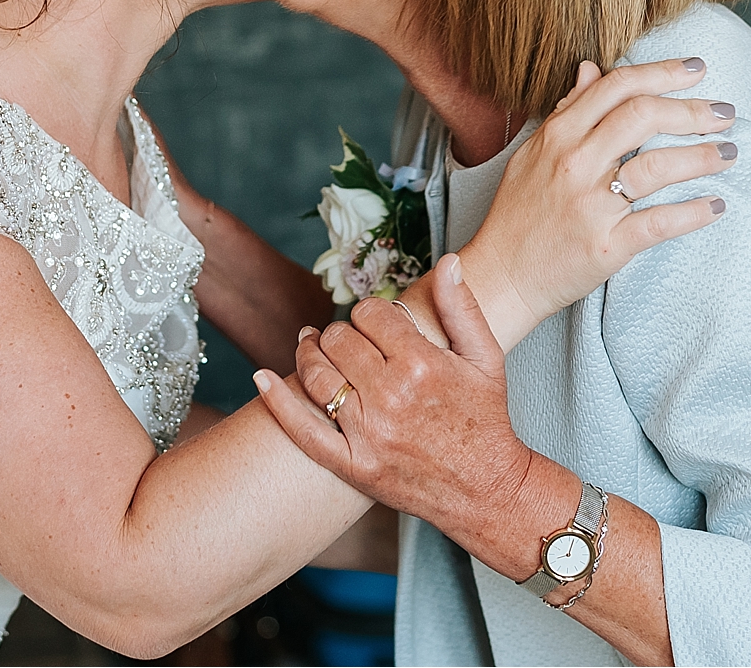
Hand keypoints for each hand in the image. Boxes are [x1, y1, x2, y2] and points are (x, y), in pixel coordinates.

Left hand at [255, 255, 535, 551]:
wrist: (487, 490)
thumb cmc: (486, 420)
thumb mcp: (486, 358)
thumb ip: (461, 307)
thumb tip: (447, 261)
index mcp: (423, 363)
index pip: (370, 313)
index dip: (370, 312)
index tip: (378, 323)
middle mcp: (391, 395)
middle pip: (339, 339)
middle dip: (341, 333)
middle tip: (349, 339)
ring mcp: (369, 432)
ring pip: (317, 375)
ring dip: (308, 354)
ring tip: (310, 347)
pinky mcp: (354, 465)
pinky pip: (305, 430)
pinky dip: (278, 402)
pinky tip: (262, 378)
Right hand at [459, 58, 734, 342]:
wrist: (500, 277)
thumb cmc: (518, 214)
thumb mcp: (532, 152)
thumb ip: (566, 110)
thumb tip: (591, 70)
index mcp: (558, 136)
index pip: (617, 88)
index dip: (661, 72)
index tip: (696, 69)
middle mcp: (574, 164)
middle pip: (643, 117)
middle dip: (692, 110)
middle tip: (726, 112)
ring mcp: (590, 206)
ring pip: (657, 167)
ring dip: (702, 157)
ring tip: (729, 152)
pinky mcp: (606, 245)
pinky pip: (659, 222)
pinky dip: (694, 213)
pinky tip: (717, 205)